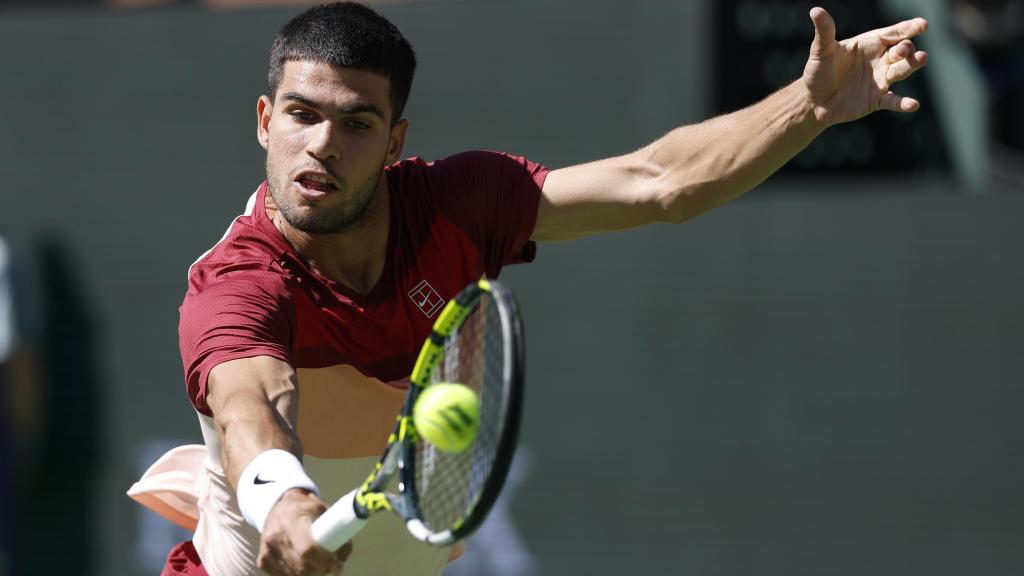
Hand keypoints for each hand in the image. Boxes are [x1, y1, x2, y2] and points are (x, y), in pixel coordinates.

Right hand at [258, 489, 352, 574]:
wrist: (276, 507)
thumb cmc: (305, 508)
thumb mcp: (323, 509)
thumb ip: (336, 530)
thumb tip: (342, 557)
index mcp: (292, 521)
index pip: (308, 549)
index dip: (325, 560)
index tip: (337, 564)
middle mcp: (276, 537)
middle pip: (302, 568)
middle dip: (320, 570)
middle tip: (330, 565)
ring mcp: (267, 551)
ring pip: (294, 575)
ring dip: (310, 574)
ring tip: (317, 563)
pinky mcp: (262, 561)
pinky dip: (296, 574)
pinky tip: (302, 564)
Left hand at [801, 7, 928, 125]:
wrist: (813, 101)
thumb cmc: (818, 71)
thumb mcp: (821, 51)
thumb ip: (824, 31)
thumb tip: (815, 10)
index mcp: (870, 44)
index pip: (892, 33)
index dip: (908, 28)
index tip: (922, 25)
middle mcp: (880, 60)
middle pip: (901, 51)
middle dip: (906, 48)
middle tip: (904, 49)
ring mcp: (881, 80)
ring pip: (902, 70)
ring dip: (912, 65)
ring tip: (921, 58)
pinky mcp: (877, 99)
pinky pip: (893, 101)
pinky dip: (903, 103)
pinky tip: (912, 105)